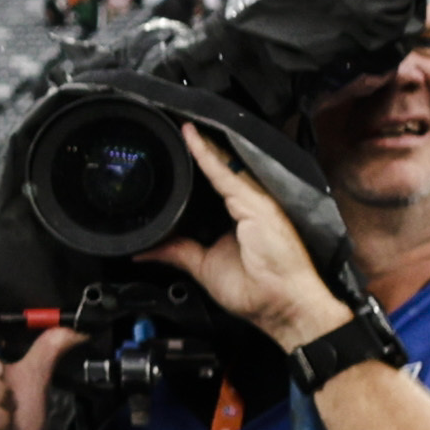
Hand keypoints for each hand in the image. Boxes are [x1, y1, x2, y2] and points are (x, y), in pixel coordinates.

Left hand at [145, 125, 355, 349]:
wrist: (282, 306)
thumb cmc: (255, 291)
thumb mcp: (203, 268)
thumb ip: (177, 252)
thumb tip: (147, 251)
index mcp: (237, 216)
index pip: (214, 181)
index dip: (197, 162)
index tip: (177, 144)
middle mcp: (248, 203)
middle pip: (221, 167)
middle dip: (200, 146)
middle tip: (175, 123)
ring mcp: (256, 201)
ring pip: (224, 164)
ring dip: (202, 143)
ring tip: (179, 122)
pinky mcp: (258, 205)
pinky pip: (226, 174)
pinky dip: (208, 155)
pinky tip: (192, 139)